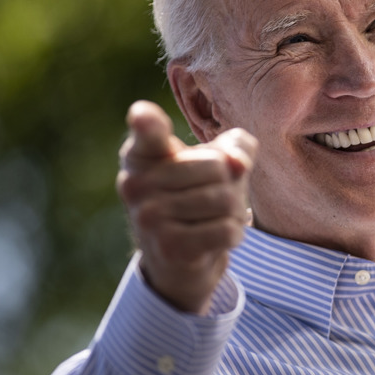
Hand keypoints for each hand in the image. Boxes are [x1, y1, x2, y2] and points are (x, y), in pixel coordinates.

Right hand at [116, 100, 256, 314]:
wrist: (178, 259)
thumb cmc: (198, 196)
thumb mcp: (217, 162)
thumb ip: (236, 147)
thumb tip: (238, 163)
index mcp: (141, 154)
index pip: (146, 131)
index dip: (146, 121)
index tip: (142, 115)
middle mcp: (136, 184)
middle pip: (218, 168)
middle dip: (231, 185)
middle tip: (212, 200)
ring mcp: (149, 218)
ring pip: (225, 200)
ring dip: (234, 212)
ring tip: (215, 218)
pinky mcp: (169, 248)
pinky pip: (226, 230)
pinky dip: (234, 234)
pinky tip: (215, 239)